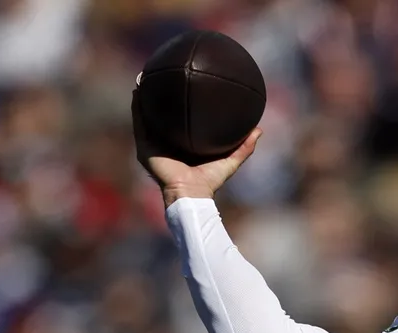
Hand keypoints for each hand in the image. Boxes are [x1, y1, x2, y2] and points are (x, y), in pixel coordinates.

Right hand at [131, 85, 260, 207]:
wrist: (191, 193)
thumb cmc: (209, 181)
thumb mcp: (230, 161)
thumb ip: (244, 147)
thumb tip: (259, 129)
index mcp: (183, 145)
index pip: (181, 121)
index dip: (182, 105)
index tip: (186, 85)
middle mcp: (167, 143)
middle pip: (161, 115)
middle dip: (161, 96)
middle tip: (164, 75)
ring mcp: (154, 145)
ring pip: (146, 115)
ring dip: (144, 96)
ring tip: (145, 76)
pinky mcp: (145, 148)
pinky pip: (139, 123)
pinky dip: (138, 106)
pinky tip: (139, 90)